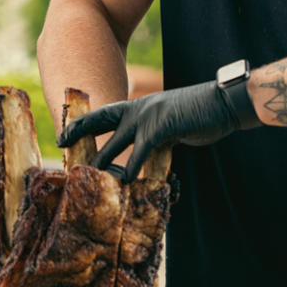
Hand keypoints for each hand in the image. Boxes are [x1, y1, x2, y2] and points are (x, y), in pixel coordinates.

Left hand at [58, 81, 248, 181]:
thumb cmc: (200, 113)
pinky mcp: (161, 128)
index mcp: (139, 106)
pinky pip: (140, 152)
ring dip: (103, 163)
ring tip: (90, 180)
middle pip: (100, 124)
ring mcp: (148, 117)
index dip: (82, 125)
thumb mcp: (171, 121)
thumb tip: (149, 151)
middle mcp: (138, 109)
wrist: (222, 104)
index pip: (103, 114)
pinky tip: (127, 182)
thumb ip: (155, 134)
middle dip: (81, 140)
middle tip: (64, 156)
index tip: (64, 137)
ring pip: (116, 142)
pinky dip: (133, 168)